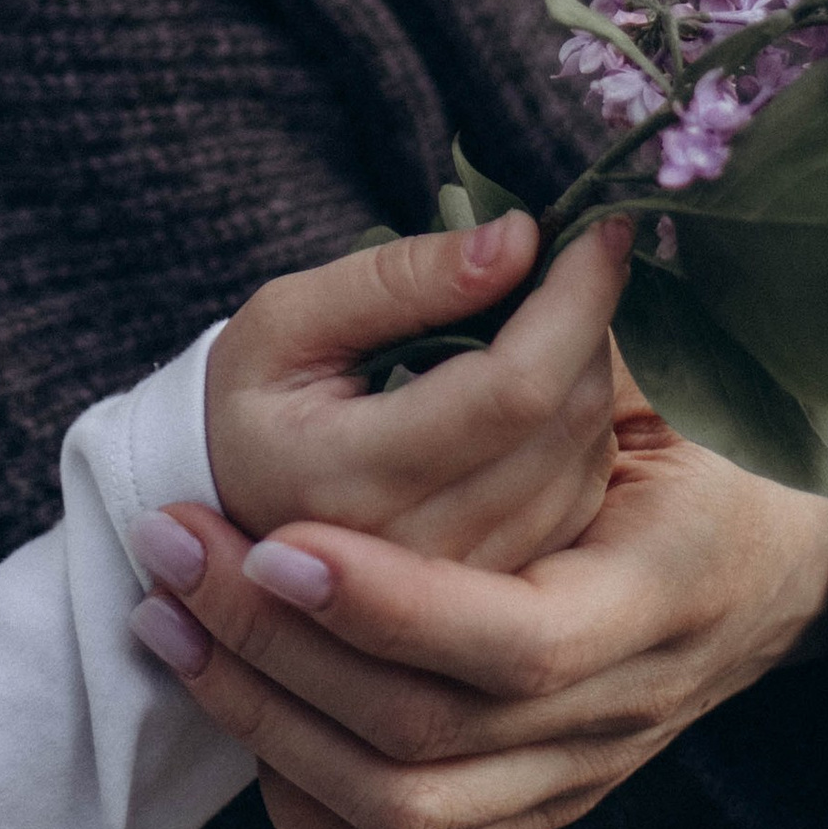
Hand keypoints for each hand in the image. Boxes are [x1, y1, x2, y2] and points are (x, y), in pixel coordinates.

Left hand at [132, 387, 827, 828]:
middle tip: (168, 546)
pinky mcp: (529, 811)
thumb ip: (585, 323)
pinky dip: (306, 803)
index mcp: (662, 590)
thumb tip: (511, 234)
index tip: (279, 531)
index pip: (521, 641)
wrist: (777, 571)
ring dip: (262, 717)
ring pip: (400, 811)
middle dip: (278, 644)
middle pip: (430, 737)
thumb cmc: (707, 442)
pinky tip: (237, 710)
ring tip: (165, 618)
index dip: (394, 601)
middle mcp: (621, 708)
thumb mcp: (672, 372)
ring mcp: (575, 776)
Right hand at [201, 209, 632, 571]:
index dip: (576, 301)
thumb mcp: (288, 320)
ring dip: (586, 373)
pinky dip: (579, 429)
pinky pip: (583, 501)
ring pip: (586, 461)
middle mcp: (414, 556)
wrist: (224, 517)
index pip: (512, 388)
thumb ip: (396, 280)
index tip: (603, 227)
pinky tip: (535, 391)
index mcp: (348, 475)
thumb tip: (515, 242)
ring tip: (536, 323)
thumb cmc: (254, 400)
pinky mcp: (494, 601)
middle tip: (565, 259)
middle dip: (587, 322)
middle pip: (563, 422)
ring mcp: (461, 591)